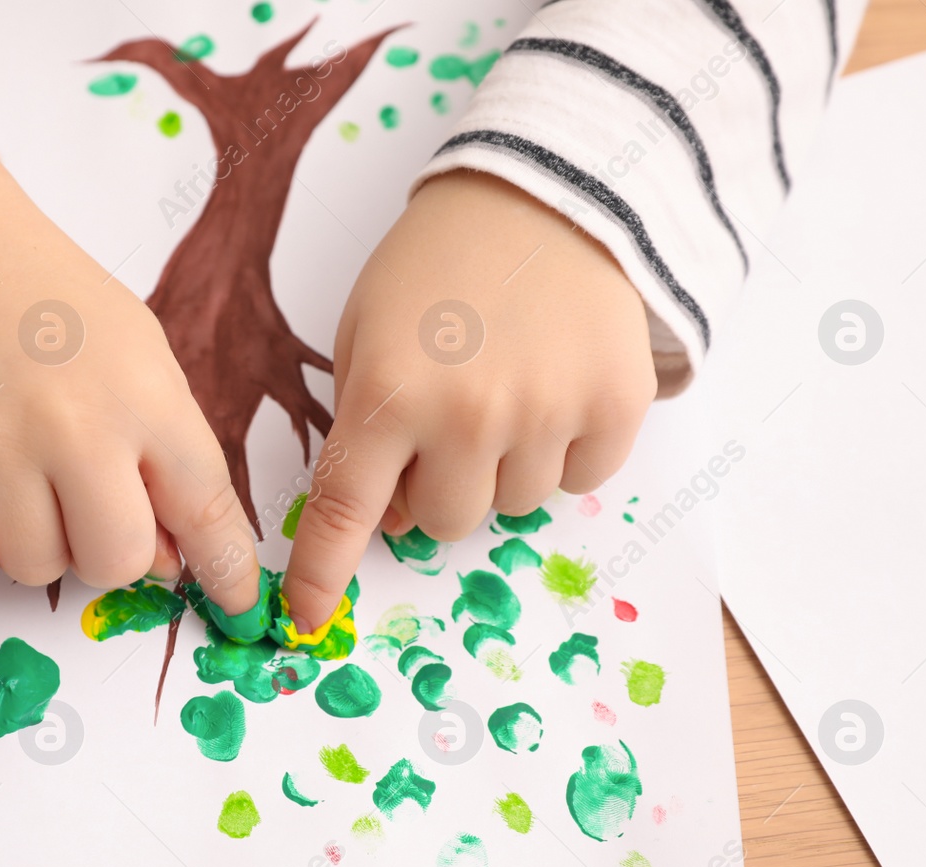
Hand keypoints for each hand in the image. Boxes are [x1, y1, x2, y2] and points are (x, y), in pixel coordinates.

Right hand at [0, 142, 260, 612]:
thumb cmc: (52, 305)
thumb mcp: (141, 356)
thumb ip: (169, 455)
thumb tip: (177, 564)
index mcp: (145, 394)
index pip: (206, 507)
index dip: (228, 569)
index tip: (238, 604)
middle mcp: (75, 424)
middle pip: (117, 561)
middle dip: (110, 552)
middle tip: (85, 506)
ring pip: (37, 571)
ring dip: (36, 548)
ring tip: (22, 484)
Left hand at [284, 170, 655, 632]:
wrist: (549, 191)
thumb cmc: (440, 262)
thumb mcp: (366, 326)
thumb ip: (364, 424)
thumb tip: (387, 516)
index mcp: (388, 392)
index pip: (346, 510)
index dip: (325, 571)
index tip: (310, 616)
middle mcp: (466, 415)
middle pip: (442, 523)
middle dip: (435, 489)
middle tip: (447, 424)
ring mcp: (545, 414)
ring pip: (513, 507)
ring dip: (502, 468)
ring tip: (507, 387)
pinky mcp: (614, 408)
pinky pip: (580, 480)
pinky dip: (565, 450)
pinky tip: (555, 386)